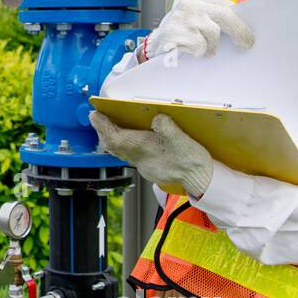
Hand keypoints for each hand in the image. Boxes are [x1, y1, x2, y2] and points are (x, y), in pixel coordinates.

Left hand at [89, 111, 213, 197]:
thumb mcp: (182, 140)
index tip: (94, 115)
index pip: (115, 138)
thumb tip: (157, 118)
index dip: (103, 126)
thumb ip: (168, 127)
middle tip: (98, 119)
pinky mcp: (152, 168)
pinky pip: (131, 156)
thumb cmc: (192, 162)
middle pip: (114, 146)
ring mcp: (145, 165)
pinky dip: (125, 146)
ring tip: (110, 127)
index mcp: (144, 150)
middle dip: (104, 132)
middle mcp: (140, 159)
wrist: (202, 182)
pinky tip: (131, 140)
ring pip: (122, 152)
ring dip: (114, 139)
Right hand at [141, 0, 255, 61]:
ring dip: (211, 47)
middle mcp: (189, 5)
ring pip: (213, 34)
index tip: (249, 32)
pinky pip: (199, 46)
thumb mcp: (192, 9)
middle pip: (224, 15)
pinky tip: (190, 52)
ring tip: (201, 49)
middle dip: (239, 31)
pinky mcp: (176, 35)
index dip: (239, 19)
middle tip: (247, 44)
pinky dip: (198, 52)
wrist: (155, 47)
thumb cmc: (179, 30)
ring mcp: (182, 19)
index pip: (225, 5)